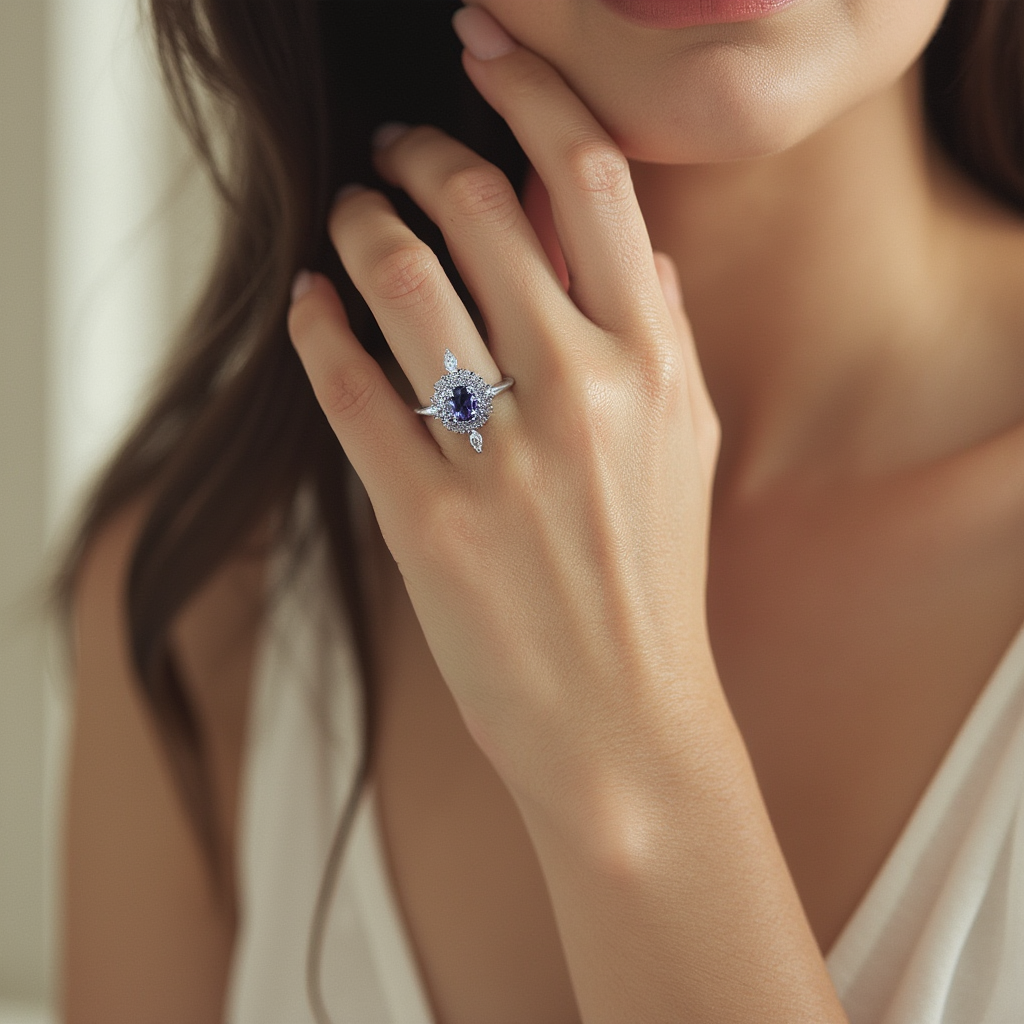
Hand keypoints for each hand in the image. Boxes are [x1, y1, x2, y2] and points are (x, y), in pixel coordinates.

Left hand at [288, 6, 719, 831]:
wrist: (620, 715)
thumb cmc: (651, 578)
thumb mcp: (686, 442)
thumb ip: (661, 329)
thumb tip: (624, 236)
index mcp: (652, 364)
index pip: (592, 179)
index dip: (531, 94)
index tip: (487, 54)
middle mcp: (579, 392)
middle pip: (477, 208)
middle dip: (418, 154)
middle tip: (392, 152)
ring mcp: (497, 455)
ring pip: (398, 281)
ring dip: (356, 224)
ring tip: (344, 214)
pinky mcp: (423, 517)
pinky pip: (350, 385)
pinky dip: (316, 325)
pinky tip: (307, 303)